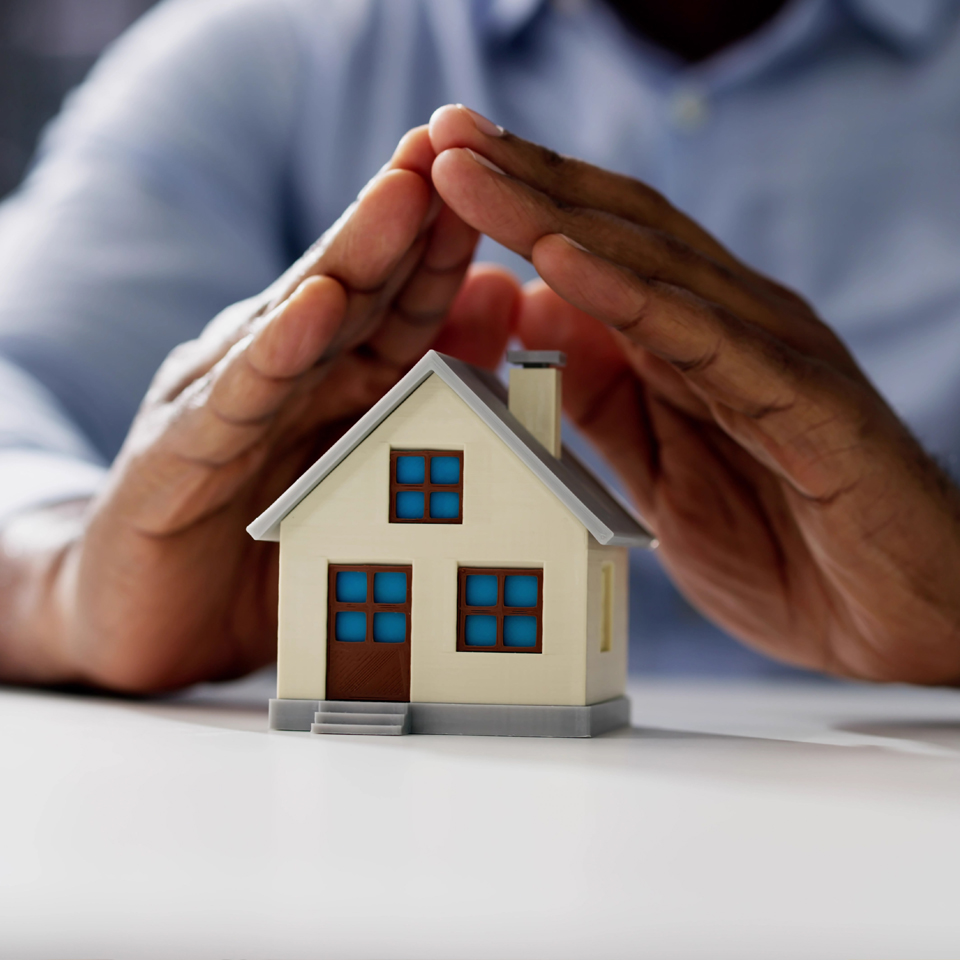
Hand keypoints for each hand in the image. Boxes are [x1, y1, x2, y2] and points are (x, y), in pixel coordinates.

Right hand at [0, 125, 518, 690]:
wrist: (150, 619)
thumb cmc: (270, 547)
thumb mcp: (366, 472)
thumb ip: (431, 388)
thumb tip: (503, 300)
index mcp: (333, 382)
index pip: (400, 302)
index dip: (447, 243)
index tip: (502, 178)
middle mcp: (281, 376)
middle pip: (353, 286)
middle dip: (405, 215)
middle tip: (453, 143)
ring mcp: (224, 406)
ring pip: (296, 323)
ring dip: (353, 257)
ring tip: (403, 194)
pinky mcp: (177, 456)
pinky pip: (235, 402)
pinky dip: (274, 356)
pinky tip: (311, 311)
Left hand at [428, 104, 959, 683]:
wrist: (895, 627)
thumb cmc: (784, 553)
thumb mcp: (656, 476)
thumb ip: (603, 401)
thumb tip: (535, 321)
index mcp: (698, 342)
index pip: (602, 248)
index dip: (524, 204)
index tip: (444, 168)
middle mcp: (736, 327)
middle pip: (618, 232)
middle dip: (525, 179)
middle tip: (445, 131)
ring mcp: (772, 356)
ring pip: (652, 266)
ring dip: (554, 216)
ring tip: (474, 172)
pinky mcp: (805, 402)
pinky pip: (704, 341)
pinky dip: (628, 297)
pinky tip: (561, 261)